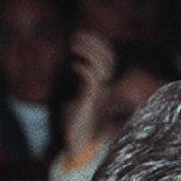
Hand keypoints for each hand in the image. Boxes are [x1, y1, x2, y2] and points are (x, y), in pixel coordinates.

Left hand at [62, 29, 116, 163]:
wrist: (80, 146)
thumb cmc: (76, 128)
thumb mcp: (78, 104)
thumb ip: (79, 91)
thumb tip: (73, 81)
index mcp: (103, 89)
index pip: (108, 62)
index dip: (99, 47)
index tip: (86, 36)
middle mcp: (105, 90)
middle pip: (107, 60)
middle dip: (94, 44)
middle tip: (78, 34)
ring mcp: (100, 95)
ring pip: (101, 66)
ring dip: (88, 52)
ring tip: (75, 44)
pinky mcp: (92, 101)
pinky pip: (92, 78)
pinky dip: (83, 68)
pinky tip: (74, 65)